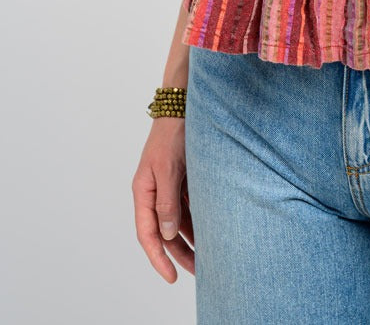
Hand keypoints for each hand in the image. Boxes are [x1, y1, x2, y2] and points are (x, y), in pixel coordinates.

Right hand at [132, 120, 195, 282]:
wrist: (183, 106)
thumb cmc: (172, 134)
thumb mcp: (169, 169)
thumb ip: (167, 202)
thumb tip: (168, 235)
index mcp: (143, 191)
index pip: (147, 234)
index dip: (158, 258)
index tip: (171, 277)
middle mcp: (154, 192)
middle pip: (164, 232)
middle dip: (179, 254)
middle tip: (199, 271)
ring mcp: (168, 187)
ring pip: (177, 222)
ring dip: (190, 239)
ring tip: (208, 257)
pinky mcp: (181, 180)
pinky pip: (188, 207)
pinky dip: (197, 221)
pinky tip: (211, 232)